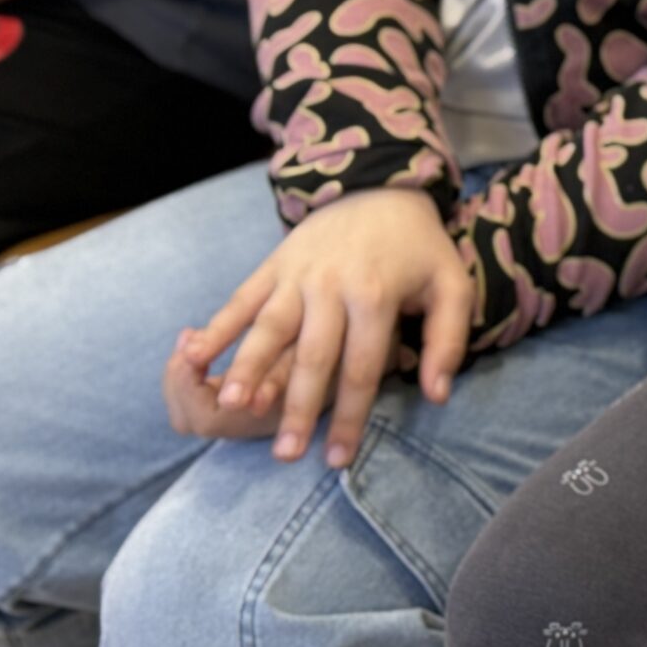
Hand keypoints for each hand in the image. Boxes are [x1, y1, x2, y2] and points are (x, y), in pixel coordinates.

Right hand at [183, 188, 474, 468]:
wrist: (381, 187)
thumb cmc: (419, 248)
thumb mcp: (452, 284)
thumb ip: (448, 340)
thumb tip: (437, 396)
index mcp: (378, 295)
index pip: (362, 368)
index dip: (351, 417)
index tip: (338, 460)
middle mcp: (333, 286)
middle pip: (313, 356)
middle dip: (298, 409)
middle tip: (286, 455)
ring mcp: (298, 273)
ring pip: (270, 328)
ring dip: (249, 369)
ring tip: (230, 409)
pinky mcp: (274, 264)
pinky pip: (242, 298)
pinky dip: (217, 327)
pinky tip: (194, 357)